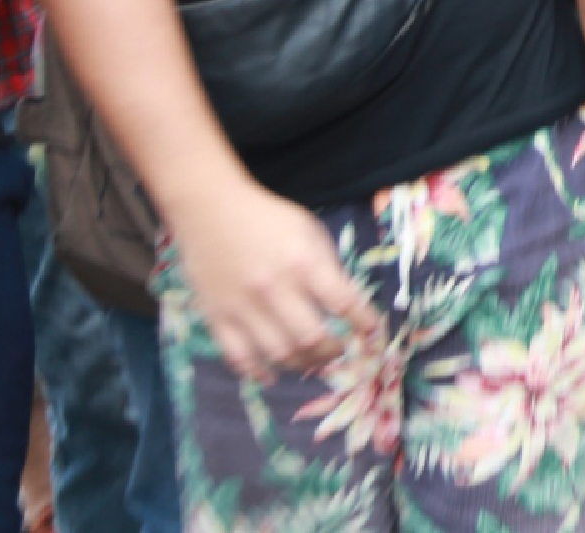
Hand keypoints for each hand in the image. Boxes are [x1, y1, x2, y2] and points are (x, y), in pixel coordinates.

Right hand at [170, 178, 380, 383]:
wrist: (211, 210)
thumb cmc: (268, 219)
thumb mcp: (309, 231)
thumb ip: (328, 267)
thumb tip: (347, 306)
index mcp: (303, 263)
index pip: (344, 303)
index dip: (364, 323)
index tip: (373, 333)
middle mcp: (274, 289)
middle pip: (312, 339)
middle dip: (334, 351)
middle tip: (340, 351)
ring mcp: (243, 307)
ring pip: (279, 355)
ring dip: (303, 364)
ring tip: (313, 360)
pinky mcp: (217, 318)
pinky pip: (240, 358)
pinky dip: (259, 373)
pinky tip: (272, 374)